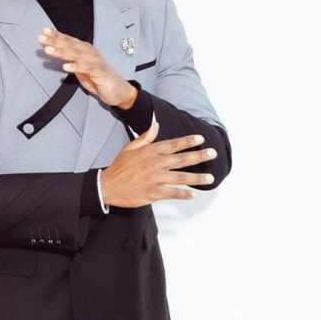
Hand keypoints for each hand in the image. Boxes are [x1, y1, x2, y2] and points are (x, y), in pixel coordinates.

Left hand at [38, 27, 136, 108]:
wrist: (118, 90)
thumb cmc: (98, 78)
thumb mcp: (80, 67)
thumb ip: (69, 59)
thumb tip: (54, 51)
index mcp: (84, 50)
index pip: (68, 40)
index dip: (56, 35)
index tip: (44, 31)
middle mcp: (89, 52)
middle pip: (70, 44)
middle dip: (55, 40)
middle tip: (42, 37)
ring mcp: (95, 61)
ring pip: (76, 54)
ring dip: (61, 51)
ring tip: (48, 50)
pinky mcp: (99, 71)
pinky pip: (86, 67)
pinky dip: (75, 66)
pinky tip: (65, 66)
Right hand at [99, 122, 217, 207]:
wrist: (107, 186)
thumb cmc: (119, 167)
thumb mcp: (130, 148)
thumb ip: (145, 137)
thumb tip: (156, 125)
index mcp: (150, 151)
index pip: (173, 144)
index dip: (188, 141)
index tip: (200, 138)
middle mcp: (155, 163)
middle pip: (182, 159)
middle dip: (199, 155)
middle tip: (213, 153)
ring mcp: (155, 178)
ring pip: (181, 177)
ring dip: (197, 178)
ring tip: (210, 178)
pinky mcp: (154, 193)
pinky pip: (173, 193)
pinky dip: (184, 194)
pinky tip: (193, 194)